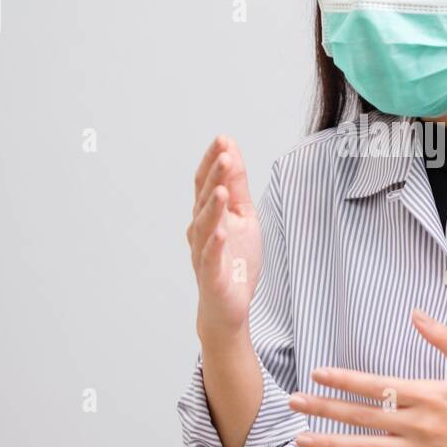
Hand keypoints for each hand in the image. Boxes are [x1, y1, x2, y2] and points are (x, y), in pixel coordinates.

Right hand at [186, 135, 261, 341]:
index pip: (207, 182)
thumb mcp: (244, 217)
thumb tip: (232, 153)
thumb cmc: (235, 261)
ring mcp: (204, 253)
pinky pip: (211, 258)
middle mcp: (201, 230)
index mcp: (210, 214)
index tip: (223, 140)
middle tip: (224, 155)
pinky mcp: (211, 276)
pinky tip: (221, 232)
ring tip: (223, 189)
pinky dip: (215, 244)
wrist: (229, 307)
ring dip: (213, 207)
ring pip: (205, 226)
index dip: (213, 161)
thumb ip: (238, 187)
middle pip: (205, 199)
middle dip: (215, 176)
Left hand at [288, 309, 446, 446]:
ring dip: (330, 444)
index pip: (379, 385)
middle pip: (363, 416)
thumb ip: (443, 336)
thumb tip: (415, 313)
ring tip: (301, 437)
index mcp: (429, 394)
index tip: (318, 374)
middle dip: (325, 408)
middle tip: (295, 402)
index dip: (345, 380)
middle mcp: (419, 424)